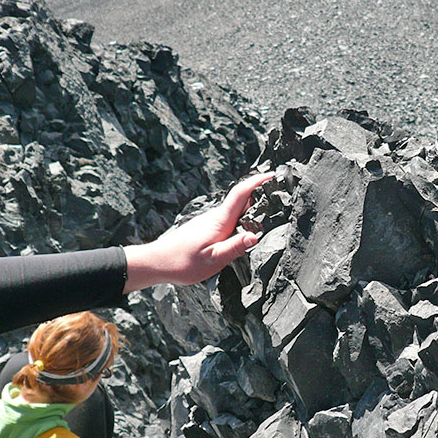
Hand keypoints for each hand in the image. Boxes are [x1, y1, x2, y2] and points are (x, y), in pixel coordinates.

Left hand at [122, 172, 274, 291]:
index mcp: (220, 221)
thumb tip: (255, 236)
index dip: (257, 181)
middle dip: (260, 193)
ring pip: (235, 210)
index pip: (241, 194)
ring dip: (251, 207)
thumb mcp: (213, 260)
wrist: (157, 262)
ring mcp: (210, 221)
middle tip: (279, 192)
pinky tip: (247, 227)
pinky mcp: (206, 228)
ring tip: (269, 211)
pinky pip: (229, 218)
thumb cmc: (183, 263)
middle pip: (241, 199)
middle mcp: (216, 217)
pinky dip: (241, 217)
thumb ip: (235, 247)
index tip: (272, 175)